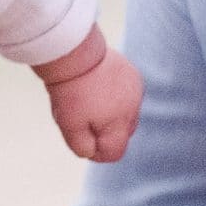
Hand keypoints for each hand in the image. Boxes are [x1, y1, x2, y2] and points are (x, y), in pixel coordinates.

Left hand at [37, 28, 142, 162]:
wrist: (73, 52)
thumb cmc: (70, 91)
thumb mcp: (69, 126)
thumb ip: (83, 147)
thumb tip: (92, 153)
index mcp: (120, 124)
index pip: (115, 153)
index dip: (97, 153)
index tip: (81, 140)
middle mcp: (133, 108)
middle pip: (122, 134)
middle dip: (104, 131)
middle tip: (82, 117)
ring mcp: (135, 89)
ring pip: (125, 114)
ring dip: (111, 113)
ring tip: (89, 99)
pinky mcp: (132, 74)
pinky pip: (127, 94)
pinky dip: (115, 95)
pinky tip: (97, 85)